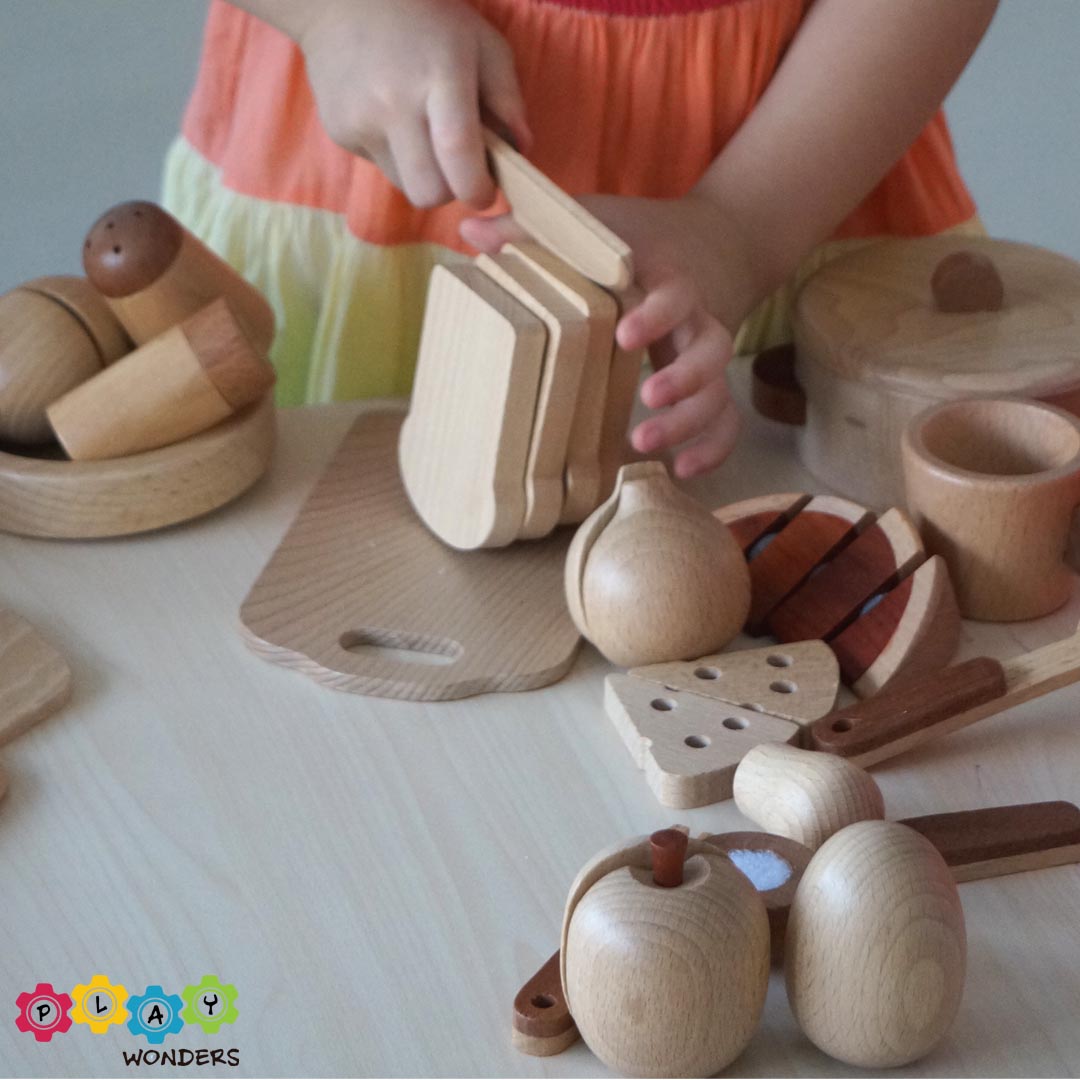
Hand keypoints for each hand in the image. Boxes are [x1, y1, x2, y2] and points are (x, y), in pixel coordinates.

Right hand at [298, 0, 530, 207]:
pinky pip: (380, 167)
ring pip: (405, 186)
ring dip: (423, 174)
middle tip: (456, 169)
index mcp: (440, 76)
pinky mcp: (339, 131)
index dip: (477, 188)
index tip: (485, 191)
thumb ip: (508, 99)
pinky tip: (392, 120)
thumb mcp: (482, 44)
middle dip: (450, 191)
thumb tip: (520, 151)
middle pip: (429, 191)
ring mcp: (361, 119)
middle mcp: (395, 102)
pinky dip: (395, 156)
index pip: (458, 153)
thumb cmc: (427, 21)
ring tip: (423, 134)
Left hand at [462, 194, 764, 476]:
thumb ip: (530, 228)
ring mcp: (703, 354)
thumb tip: (470, 227)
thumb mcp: (586, 224)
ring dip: (690, 421)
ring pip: (718, 390)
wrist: (701, 240)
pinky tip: (683, 471)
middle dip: (684, 377)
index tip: (626, 335)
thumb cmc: (629, 239)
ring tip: (645, 442)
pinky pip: (725, 419)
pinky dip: (713, 447)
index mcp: (665, 279)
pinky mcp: (707, 383)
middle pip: (711, 349)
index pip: (674, 294)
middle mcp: (694, 319)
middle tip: (647, 397)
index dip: (656, 315)